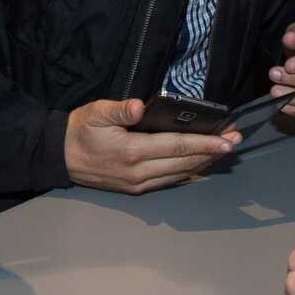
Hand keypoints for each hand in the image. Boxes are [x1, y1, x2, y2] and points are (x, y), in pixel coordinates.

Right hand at [63, 96, 237, 193]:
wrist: (59, 158)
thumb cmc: (79, 131)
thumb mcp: (96, 113)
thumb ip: (121, 110)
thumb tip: (142, 105)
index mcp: (132, 152)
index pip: (177, 147)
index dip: (205, 143)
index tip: (227, 139)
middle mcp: (138, 173)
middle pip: (185, 163)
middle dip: (213, 152)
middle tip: (235, 141)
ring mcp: (138, 184)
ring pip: (180, 174)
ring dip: (204, 162)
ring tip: (224, 149)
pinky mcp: (136, 188)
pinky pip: (169, 180)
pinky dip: (188, 171)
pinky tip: (200, 162)